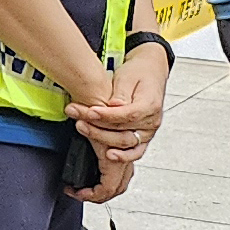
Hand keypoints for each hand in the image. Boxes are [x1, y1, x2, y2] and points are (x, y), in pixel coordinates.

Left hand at [67, 48, 167, 201]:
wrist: (150, 72)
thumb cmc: (138, 72)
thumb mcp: (127, 77)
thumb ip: (121, 93)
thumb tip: (115, 106)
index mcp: (150, 105)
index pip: (127, 115)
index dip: (106, 115)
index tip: (89, 112)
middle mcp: (152, 121)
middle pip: (123, 132)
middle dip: (97, 127)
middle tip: (78, 118)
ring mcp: (148, 132)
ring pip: (126, 143)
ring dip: (102, 139)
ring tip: (82, 128)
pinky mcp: (142, 137)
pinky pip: (134, 151)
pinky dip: (123, 157)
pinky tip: (108, 156)